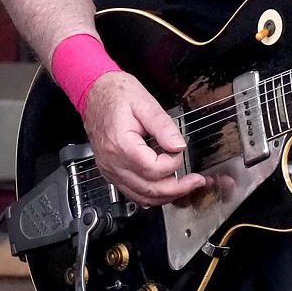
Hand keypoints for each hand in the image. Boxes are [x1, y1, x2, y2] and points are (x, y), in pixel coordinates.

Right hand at [82, 72, 209, 205]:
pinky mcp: (112, 172)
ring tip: (186, 187)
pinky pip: (132, 192)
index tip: (180, 149)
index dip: (173, 163)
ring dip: (166, 196)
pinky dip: (151, 195)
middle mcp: (113, 163)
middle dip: (178, 189)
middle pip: (149, 190)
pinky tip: (166, 188)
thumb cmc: (117, 95)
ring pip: (141, 197)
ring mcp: (111, 170)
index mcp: (121, 145)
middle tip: (196, 181)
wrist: (95, 93)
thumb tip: (179, 145)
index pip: (153, 169)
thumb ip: (163, 126)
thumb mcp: (145, 102)